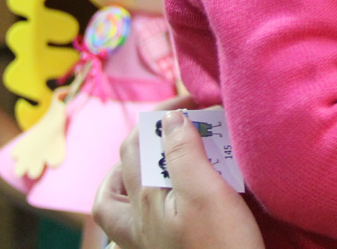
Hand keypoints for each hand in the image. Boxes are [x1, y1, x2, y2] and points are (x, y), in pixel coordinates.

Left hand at [93, 104, 261, 248]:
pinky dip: (139, 205)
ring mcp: (143, 241)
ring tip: (153, 161)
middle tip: (180, 125)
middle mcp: (135, 221)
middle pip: (124, 166)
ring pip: (114, 202)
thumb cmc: (221, 248)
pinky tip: (162, 202)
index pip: (136, 141)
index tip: (192, 102)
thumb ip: (184, 152)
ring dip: (128, 174)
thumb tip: (169, 117)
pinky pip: (130, 226)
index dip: (161, 114)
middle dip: (147, 137)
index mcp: (144, 199)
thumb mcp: (207, 193)